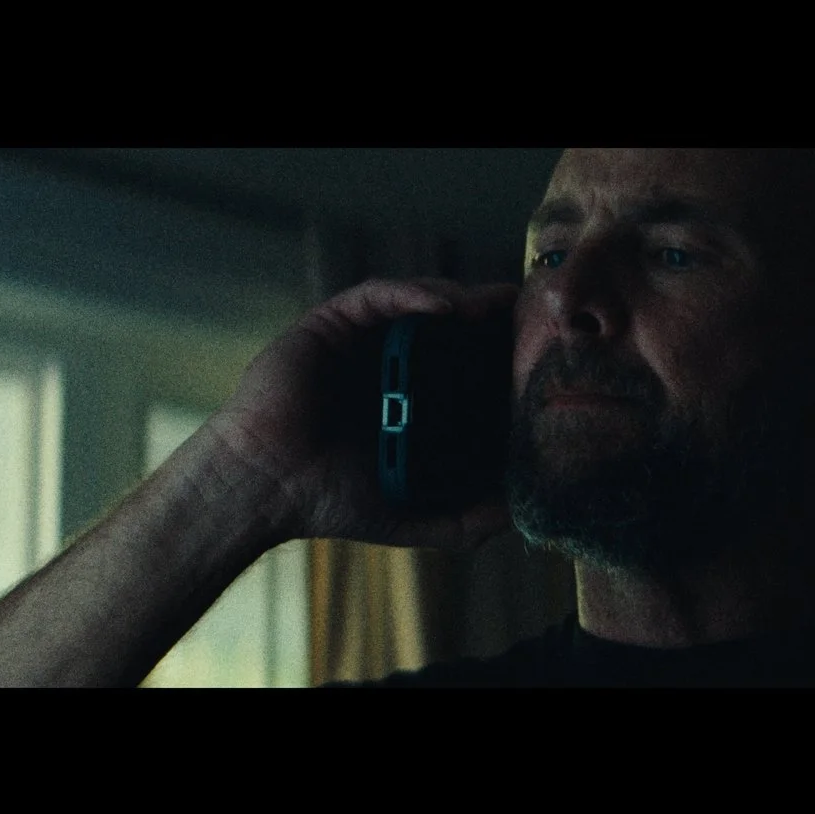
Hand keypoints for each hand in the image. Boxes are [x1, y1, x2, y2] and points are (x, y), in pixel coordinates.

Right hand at [199, 277, 520, 550]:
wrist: (269, 489)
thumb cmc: (336, 502)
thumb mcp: (420, 517)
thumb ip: (472, 519)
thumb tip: (525, 514)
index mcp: (418, 399)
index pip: (473, 363)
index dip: (507, 353)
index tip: (545, 353)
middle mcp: (395, 364)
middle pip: (454, 326)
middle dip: (492, 319)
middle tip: (531, 317)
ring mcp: (363, 341)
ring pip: (420, 303)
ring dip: (460, 299)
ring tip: (494, 309)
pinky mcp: (331, 324)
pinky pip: (376, 296)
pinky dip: (411, 294)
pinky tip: (444, 308)